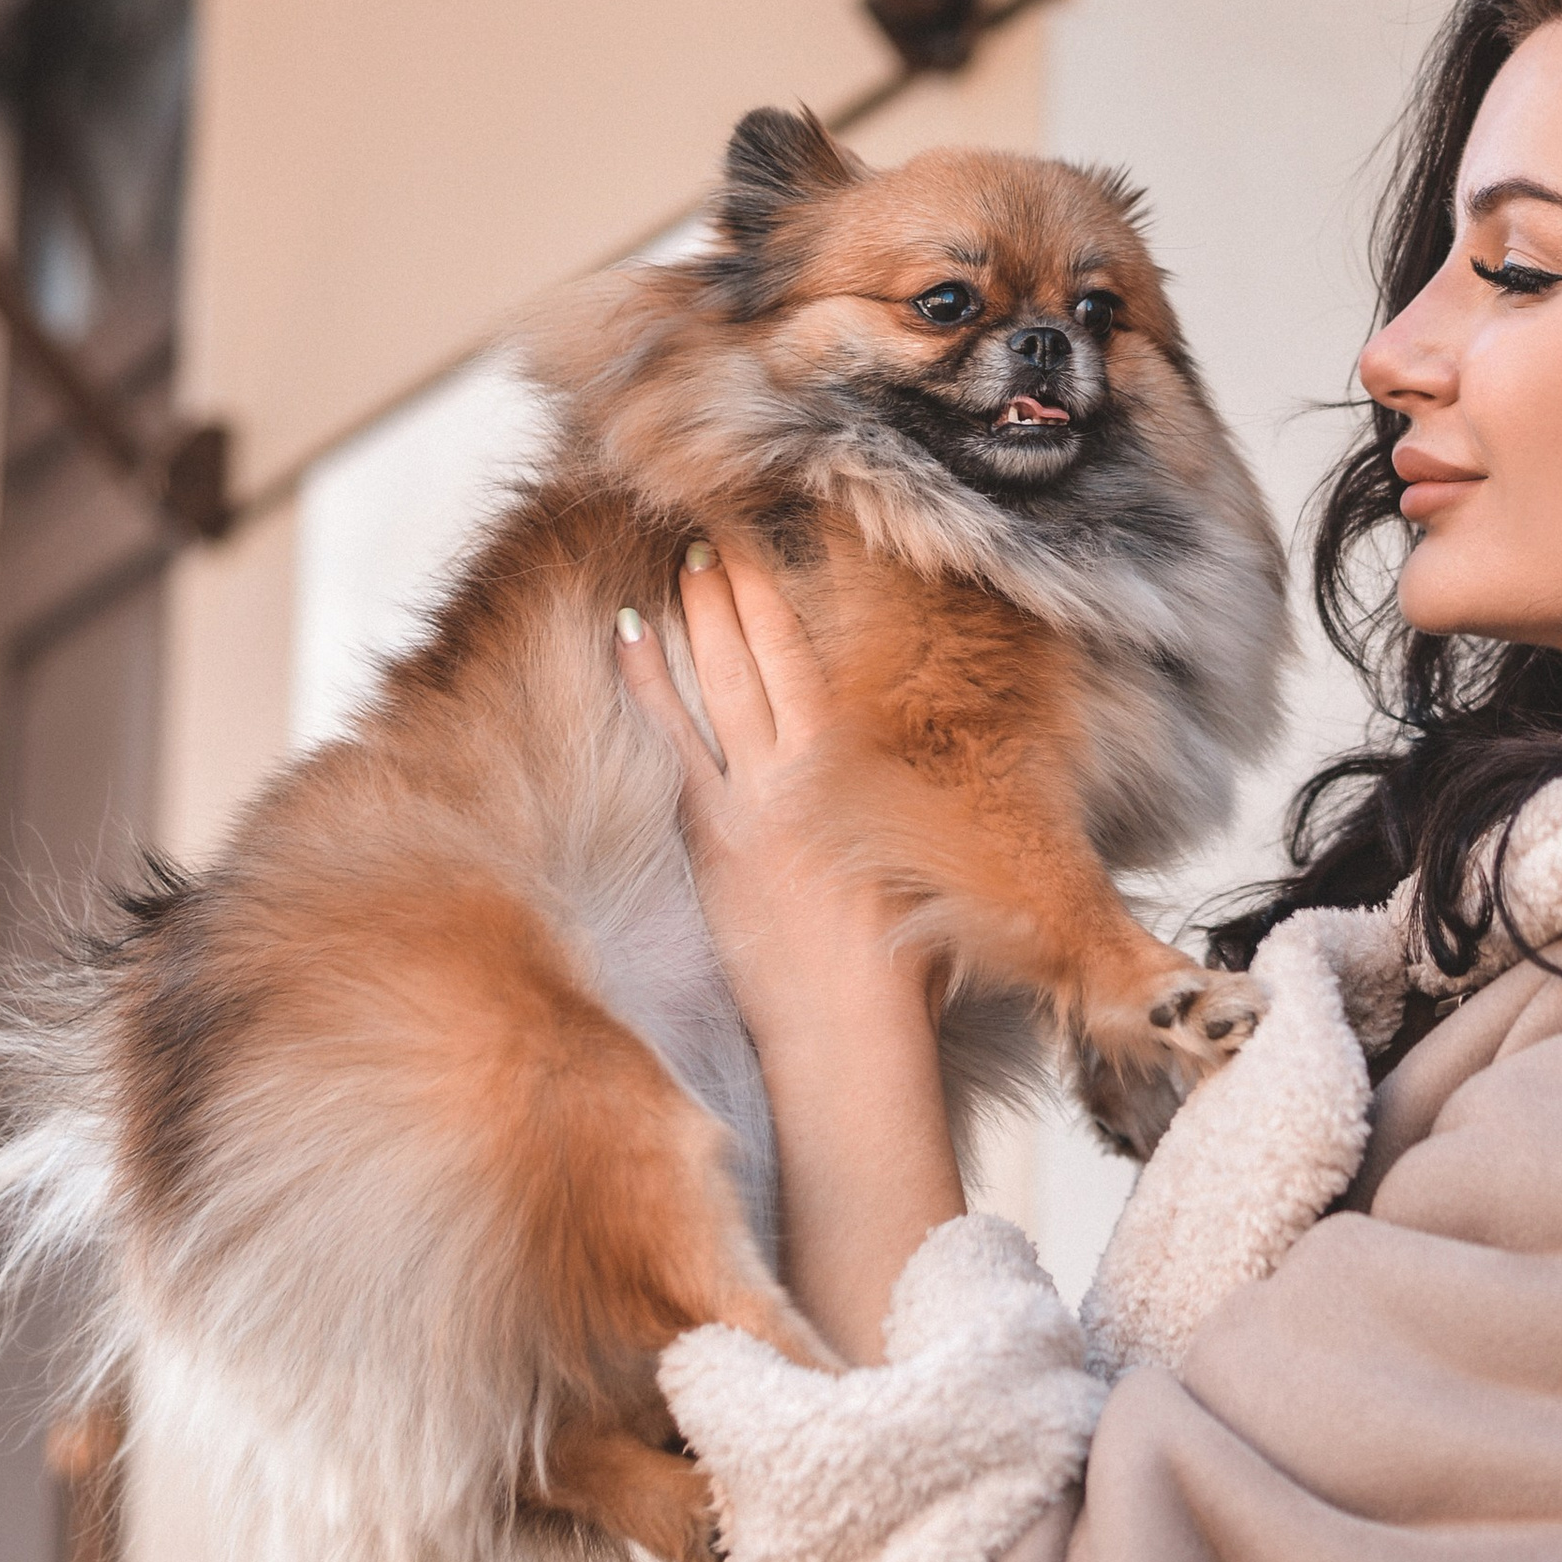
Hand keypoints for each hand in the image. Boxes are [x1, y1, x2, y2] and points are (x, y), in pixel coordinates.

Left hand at [614, 538, 903, 1048]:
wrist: (851, 1036)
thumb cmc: (909, 965)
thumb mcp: (936, 860)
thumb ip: (919, 797)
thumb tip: (936, 749)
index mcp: (862, 768)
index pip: (822, 653)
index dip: (795, 592)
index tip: (784, 541)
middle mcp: (805, 770)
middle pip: (768, 651)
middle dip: (743, 583)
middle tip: (721, 525)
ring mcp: (750, 801)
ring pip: (720, 681)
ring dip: (699, 613)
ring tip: (684, 556)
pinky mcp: (710, 840)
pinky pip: (670, 743)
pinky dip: (645, 683)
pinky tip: (626, 633)